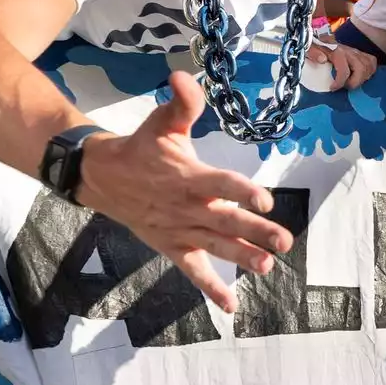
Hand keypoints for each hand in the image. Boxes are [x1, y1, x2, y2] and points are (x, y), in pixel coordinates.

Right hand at [77, 72, 292, 313]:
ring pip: (214, 247)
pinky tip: (231, 306)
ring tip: (268, 266)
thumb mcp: (162, 122)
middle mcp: (187, 206)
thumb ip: (181, 103)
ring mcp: (180, 230)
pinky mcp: (173, 246)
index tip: (265, 201)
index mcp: (188, 176)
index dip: (242, 192)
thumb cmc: (142, 147)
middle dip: (255, 232)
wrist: (102, 177)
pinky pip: (193, 270)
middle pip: (225, 221)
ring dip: (242, 258)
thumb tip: (182, 77)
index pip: (220, 184)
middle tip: (284, 241)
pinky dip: (211, 288)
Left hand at [305, 42, 376, 90]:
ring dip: (362, 78)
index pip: (344, 70)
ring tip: (351, 81)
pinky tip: (361, 75)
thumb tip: (322, 59)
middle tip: (345, 85)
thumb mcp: (309, 49)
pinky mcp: (361, 53)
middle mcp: (349, 51)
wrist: (320, 39)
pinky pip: (372, 62)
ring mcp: (357, 52)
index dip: (339, 83)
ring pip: (369, 66)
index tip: (332, 88)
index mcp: (337, 51)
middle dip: (354, 82)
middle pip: (362, 69)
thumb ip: (313, 53)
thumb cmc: (315, 48)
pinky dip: (369, 71)